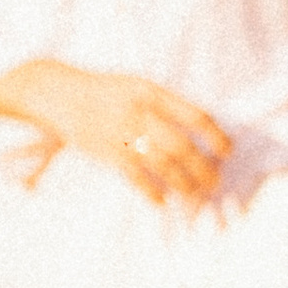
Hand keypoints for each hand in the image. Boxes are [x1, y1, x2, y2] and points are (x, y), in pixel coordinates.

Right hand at [0, 59, 228, 206]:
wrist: (59, 93)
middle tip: (215, 181)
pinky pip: (136, 177)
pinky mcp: (107, 151)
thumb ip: (166, 104)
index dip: (216, 136)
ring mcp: (123, 133)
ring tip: (196, 193)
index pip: (196, 117)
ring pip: (164, 165)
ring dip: (184, 183)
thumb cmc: (105, 91)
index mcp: (152, 92)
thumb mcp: (137, 85)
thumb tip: (203, 127)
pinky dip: (151, 192)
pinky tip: (162, 201)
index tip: (228, 151)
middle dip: (204, 167)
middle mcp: (140, 112)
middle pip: (183, 147)